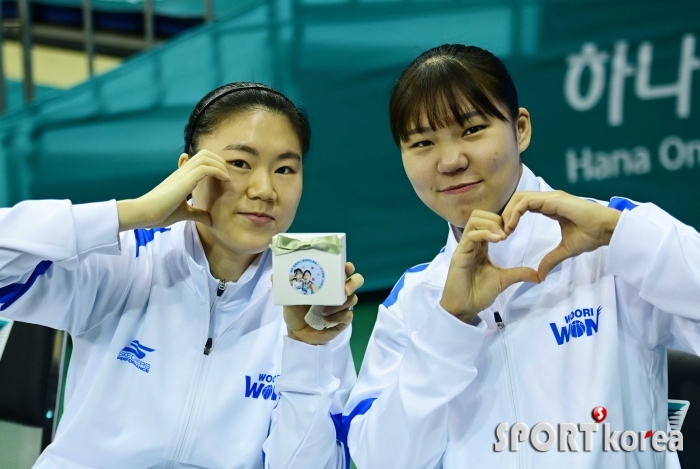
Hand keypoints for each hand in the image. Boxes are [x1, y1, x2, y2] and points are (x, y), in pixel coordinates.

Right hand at [117, 150, 229, 230]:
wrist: (144, 213)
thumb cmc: (160, 213)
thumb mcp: (184, 213)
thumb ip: (197, 213)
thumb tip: (210, 220)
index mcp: (182, 177)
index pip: (199, 160)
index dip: (214, 164)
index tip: (224, 177)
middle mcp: (183, 171)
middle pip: (205, 154)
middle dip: (220, 161)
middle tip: (228, 174)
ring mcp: (183, 174)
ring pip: (206, 157)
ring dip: (221, 165)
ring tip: (227, 177)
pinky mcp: (184, 180)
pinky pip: (205, 168)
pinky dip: (218, 171)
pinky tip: (225, 180)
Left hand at [284, 262, 363, 344]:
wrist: (297, 333)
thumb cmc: (296, 311)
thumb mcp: (288, 297)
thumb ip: (283, 285)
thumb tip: (274, 276)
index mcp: (328, 281)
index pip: (343, 269)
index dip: (347, 266)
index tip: (345, 267)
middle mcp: (338, 291)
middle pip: (356, 281)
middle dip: (353, 283)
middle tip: (345, 289)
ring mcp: (342, 306)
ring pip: (353, 299)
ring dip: (339, 304)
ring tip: (323, 310)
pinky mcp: (343, 320)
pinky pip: (348, 315)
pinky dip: (337, 317)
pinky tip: (326, 319)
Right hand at [440, 210, 539, 323]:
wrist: (465, 308)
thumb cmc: (479, 293)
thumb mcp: (503, 280)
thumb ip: (518, 273)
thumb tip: (539, 276)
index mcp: (479, 246)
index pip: (485, 221)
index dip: (500, 221)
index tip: (513, 231)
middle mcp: (470, 243)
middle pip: (478, 215)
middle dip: (496, 218)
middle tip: (508, 232)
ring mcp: (464, 248)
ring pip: (474, 221)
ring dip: (491, 224)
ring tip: (503, 236)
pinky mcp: (460, 255)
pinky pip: (471, 236)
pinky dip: (486, 234)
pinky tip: (498, 240)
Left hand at [502, 191, 620, 279]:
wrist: (606, 230)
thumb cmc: (592, 236)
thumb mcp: (565, 250)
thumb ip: (551, 260)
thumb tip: (540, 275)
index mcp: (550, 207)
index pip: (523, 206)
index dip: (511, 218)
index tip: (506, 235)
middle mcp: (548, 199)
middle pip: (517, 200)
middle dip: (505, 214)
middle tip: (500, 233)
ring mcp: (550, 197)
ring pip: (519, 198)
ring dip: (508, 214)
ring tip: (504, 231)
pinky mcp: (552, 199)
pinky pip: (526, 202)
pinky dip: (515, 213)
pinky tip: (511, 227)